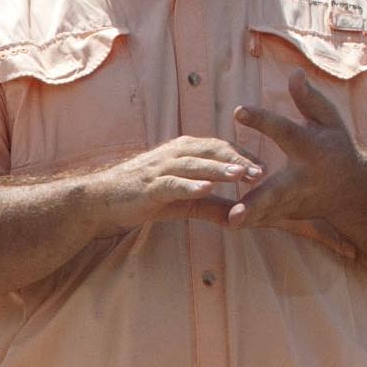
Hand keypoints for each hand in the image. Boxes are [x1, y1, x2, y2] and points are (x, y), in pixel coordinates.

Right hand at [84, 136, 260, 232]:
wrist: (101, 200)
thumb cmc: (143, 197)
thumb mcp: (183, 202)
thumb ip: (211, 206)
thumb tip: (240, 218)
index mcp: (184, 152)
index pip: (219, 148)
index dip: (242, 156)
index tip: (264, 168)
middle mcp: (174, 154)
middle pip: (212, 152)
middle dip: (237, 160)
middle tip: (262, 171)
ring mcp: (161, 168)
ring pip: (195, 165)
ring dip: (219, 170)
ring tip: (241, 176)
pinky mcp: (149, 186)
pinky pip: (172, 184)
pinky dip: (189, 185)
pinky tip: (206, 189)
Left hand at [228, 69, 366, 231]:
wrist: (351, 189)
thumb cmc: (336, 146)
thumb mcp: (329, 119)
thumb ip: (309, 99)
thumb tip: (294, 73)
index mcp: (310, 149)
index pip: (284, 132)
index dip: (262, 121)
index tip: (237, 111)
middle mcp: (300, 179)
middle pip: (275, 192)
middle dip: (256, 203)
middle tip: (235, 214)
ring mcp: (292, 202)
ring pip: (265, 212)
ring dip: (245, 218)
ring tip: (225, 222)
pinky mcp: (284, 215)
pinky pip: (260, 219)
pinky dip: (242, 223)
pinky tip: (216, 223)